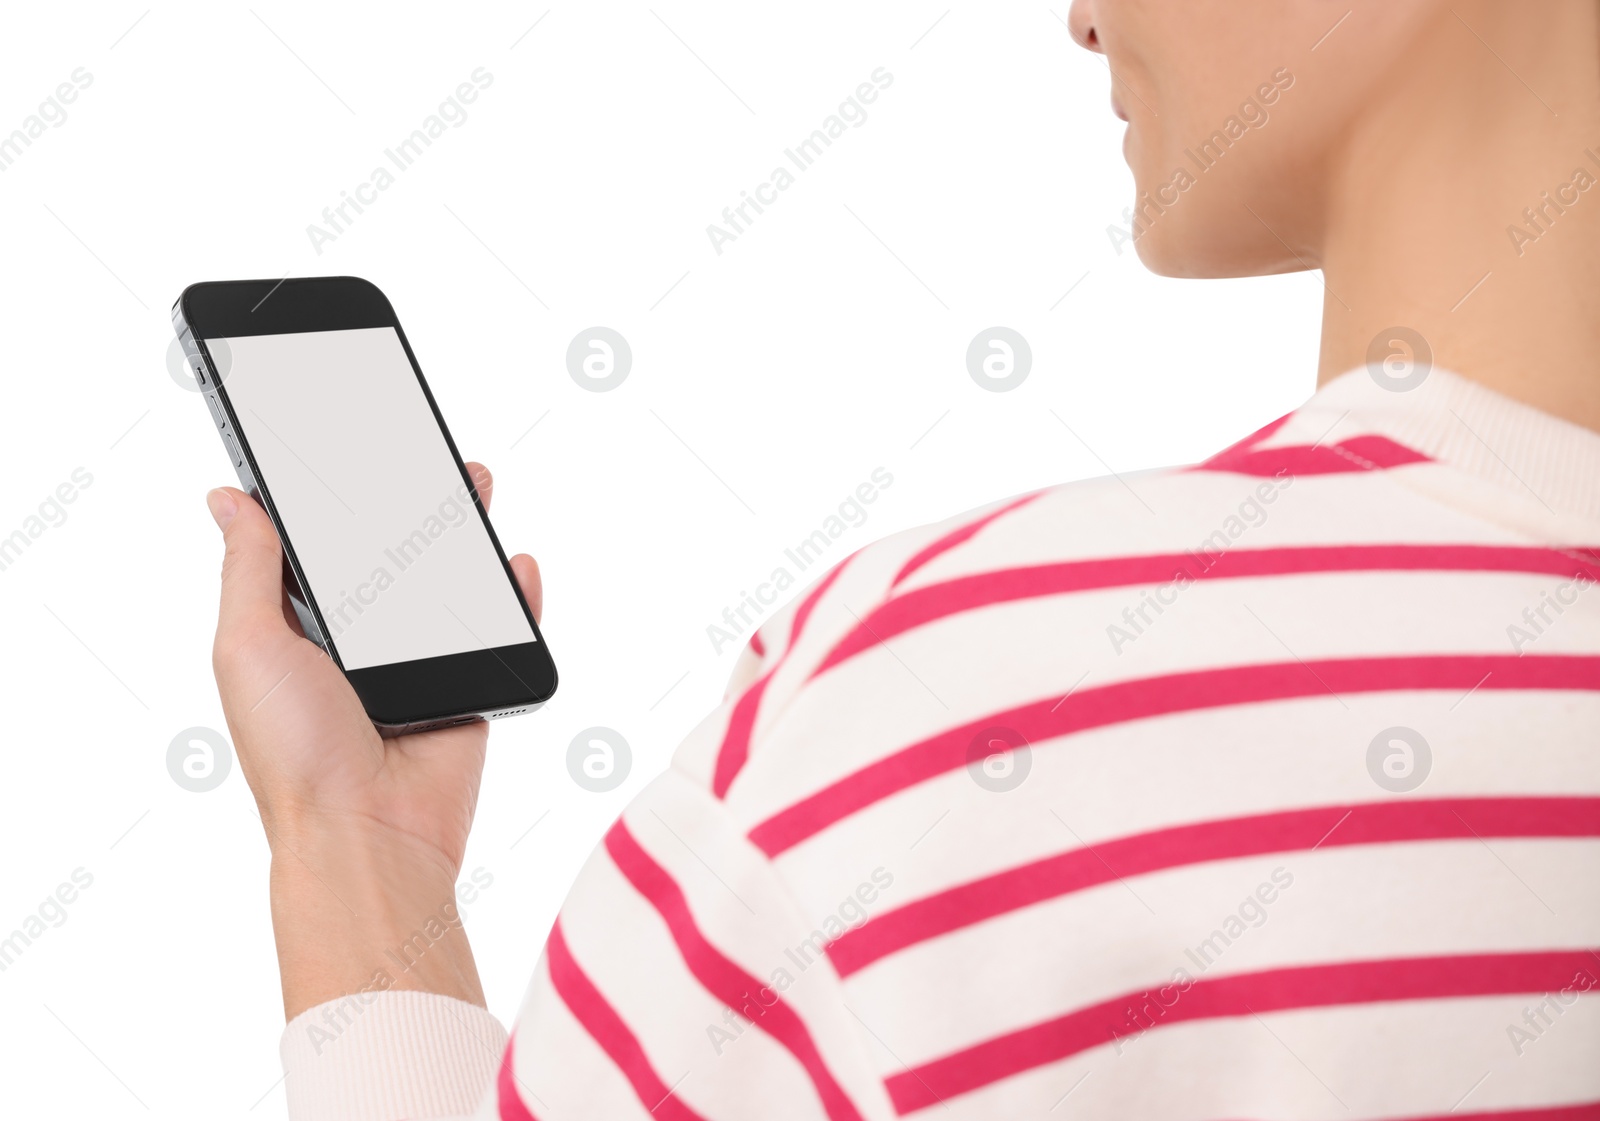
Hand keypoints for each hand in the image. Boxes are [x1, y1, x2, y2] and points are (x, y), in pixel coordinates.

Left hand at [205, 462, 541, 1018]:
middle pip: (388, 558)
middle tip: (421, 457)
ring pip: (447, 587)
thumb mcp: (247, 647)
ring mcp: (416, 665)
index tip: (343, 452)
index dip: (326, 502)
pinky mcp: (468, 688)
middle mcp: (356, 646)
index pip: (314, 550)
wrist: (369, 833)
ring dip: (464, 536)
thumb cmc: (294, 753)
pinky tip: (516, 564)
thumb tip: (229, 498)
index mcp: (297, 632)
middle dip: (406, 505)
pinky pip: (499, 633)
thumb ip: (250, 569)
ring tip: (473, 486)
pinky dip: (515, 597)